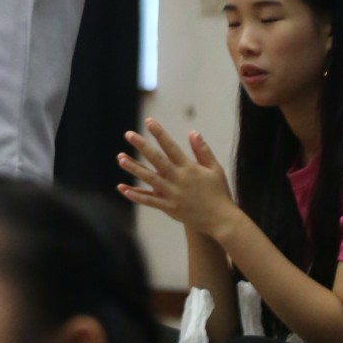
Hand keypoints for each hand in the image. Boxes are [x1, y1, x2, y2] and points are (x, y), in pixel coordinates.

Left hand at [117, 118, 236, 237]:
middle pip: (156, 159)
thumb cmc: (219, 192)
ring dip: (134, 168)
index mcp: (189, 167)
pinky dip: (137, 196)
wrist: (222, 221)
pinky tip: (124, 189)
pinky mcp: (170, 208)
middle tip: (128, 134)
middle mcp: (179, 179)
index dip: (159, 133)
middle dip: (141, 145)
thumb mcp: (215, 169)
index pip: (171, 146)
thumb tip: (193, 132)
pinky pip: (150, 201)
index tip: (149, 121)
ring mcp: (173, 194)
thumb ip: (202, 150)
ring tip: (120, 158)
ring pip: (149, 179)